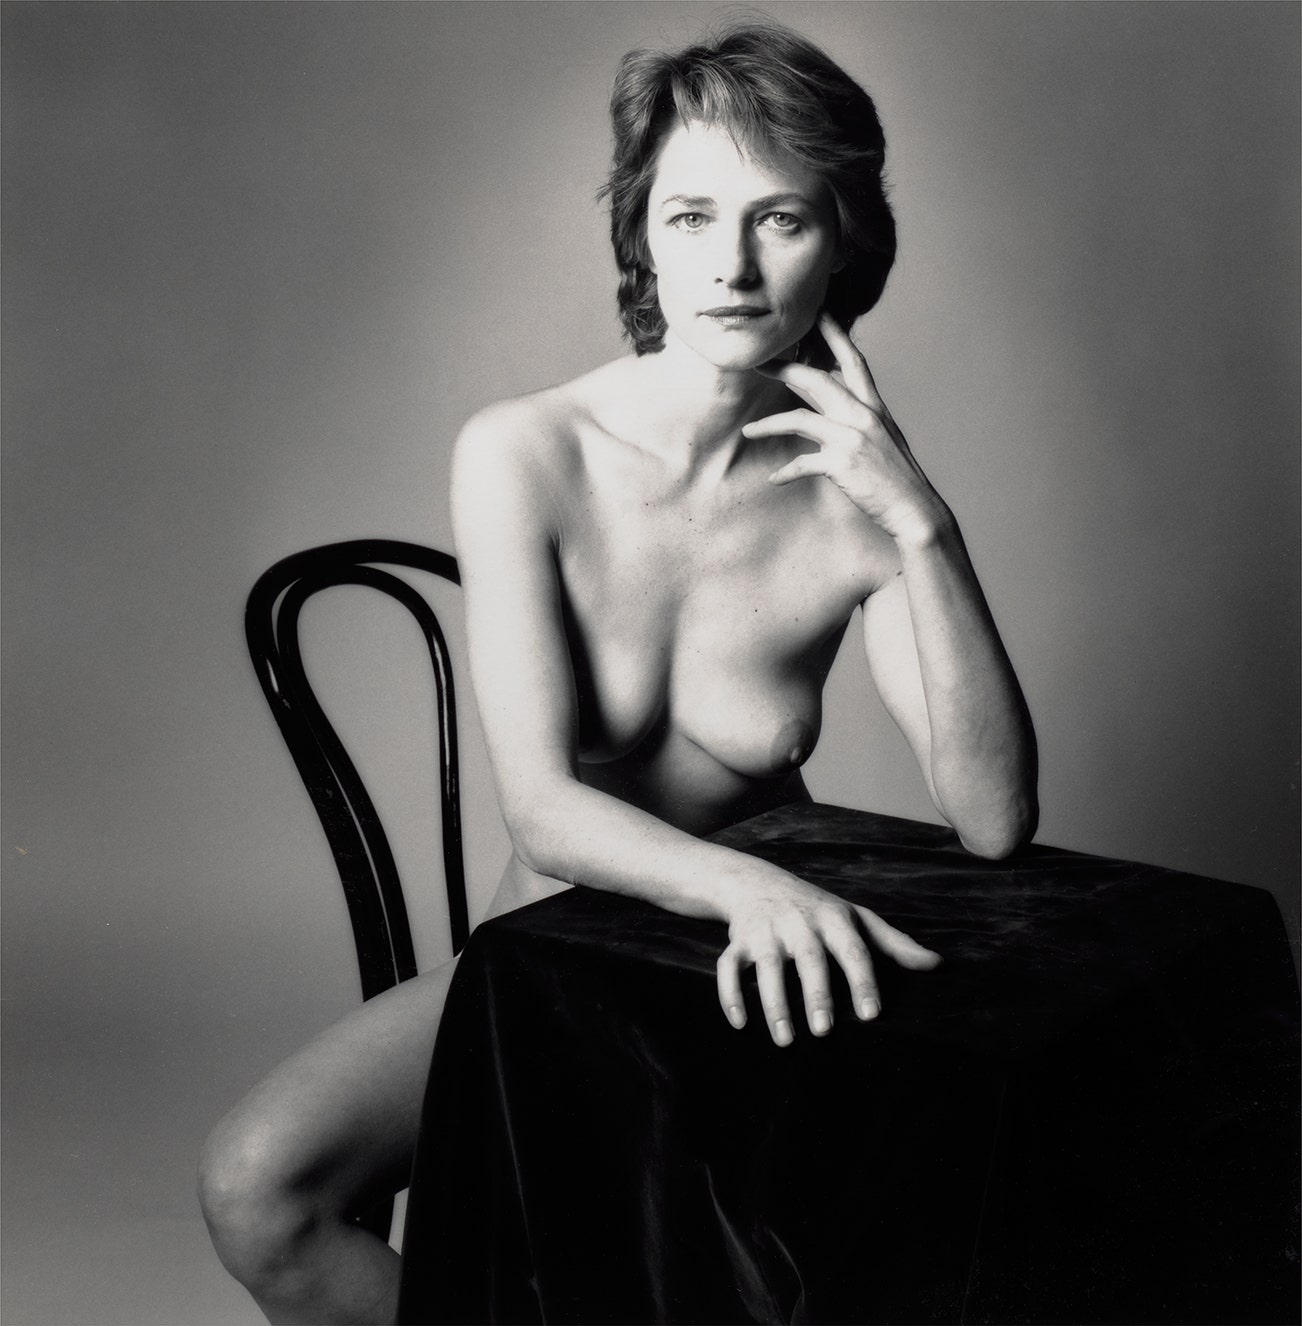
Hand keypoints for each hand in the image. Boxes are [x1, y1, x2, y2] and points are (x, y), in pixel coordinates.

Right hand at [715, 864, 940, 1046]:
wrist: (756, 882)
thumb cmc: (817, 909)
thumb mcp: (856, 918)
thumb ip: (895, 944)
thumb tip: (937, 965)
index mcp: (834, 918)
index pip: (853, 950)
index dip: (863, 982)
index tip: (871, 1015)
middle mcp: (799, 922)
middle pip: (810, 958)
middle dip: (816, 994)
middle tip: (824, 1031)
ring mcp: (766, 931)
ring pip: (766, 966)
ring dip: (774, 1003)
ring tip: (785, 1040)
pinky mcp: (738, 941)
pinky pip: (729, 967)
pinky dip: (729, 995)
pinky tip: (740, 1023)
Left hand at [742, 312, 946, 544]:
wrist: (913, 507)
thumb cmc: (895, 476)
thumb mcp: (883, 437)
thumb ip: (860, 420)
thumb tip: (837, 412)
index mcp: (872, 406)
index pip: (852, 360)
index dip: (835, 333)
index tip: (819, 310)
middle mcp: (862, 415)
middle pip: (816, 379)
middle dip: (784, 368)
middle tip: (758, 362)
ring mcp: (851, 438)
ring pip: (798, 419)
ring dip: (768, 425)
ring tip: (748, 432)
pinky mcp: (841, 463)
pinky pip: (801, 463)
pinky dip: (785, 472)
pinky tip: (774, 480)